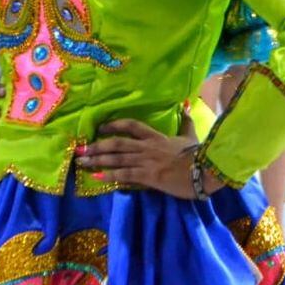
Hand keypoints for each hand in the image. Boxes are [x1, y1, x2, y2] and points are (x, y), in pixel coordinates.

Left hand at [77, 116, 214, 198]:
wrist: (204, 170)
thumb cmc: (198, 154)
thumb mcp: (190, 135)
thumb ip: (186, 122)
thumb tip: (186, 107)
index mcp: (156, 136)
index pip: (131, 126)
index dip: (115, 125)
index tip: (101, 127)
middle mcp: (147, 147)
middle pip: (117, 143)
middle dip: (97, 146)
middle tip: (80, 149)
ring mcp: (146, 161)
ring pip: (116, 158)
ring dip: (97, 160)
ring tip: (81, 162)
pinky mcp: (147, 176)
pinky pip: (124, 175)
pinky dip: (110, 176)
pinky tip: (97, 177)